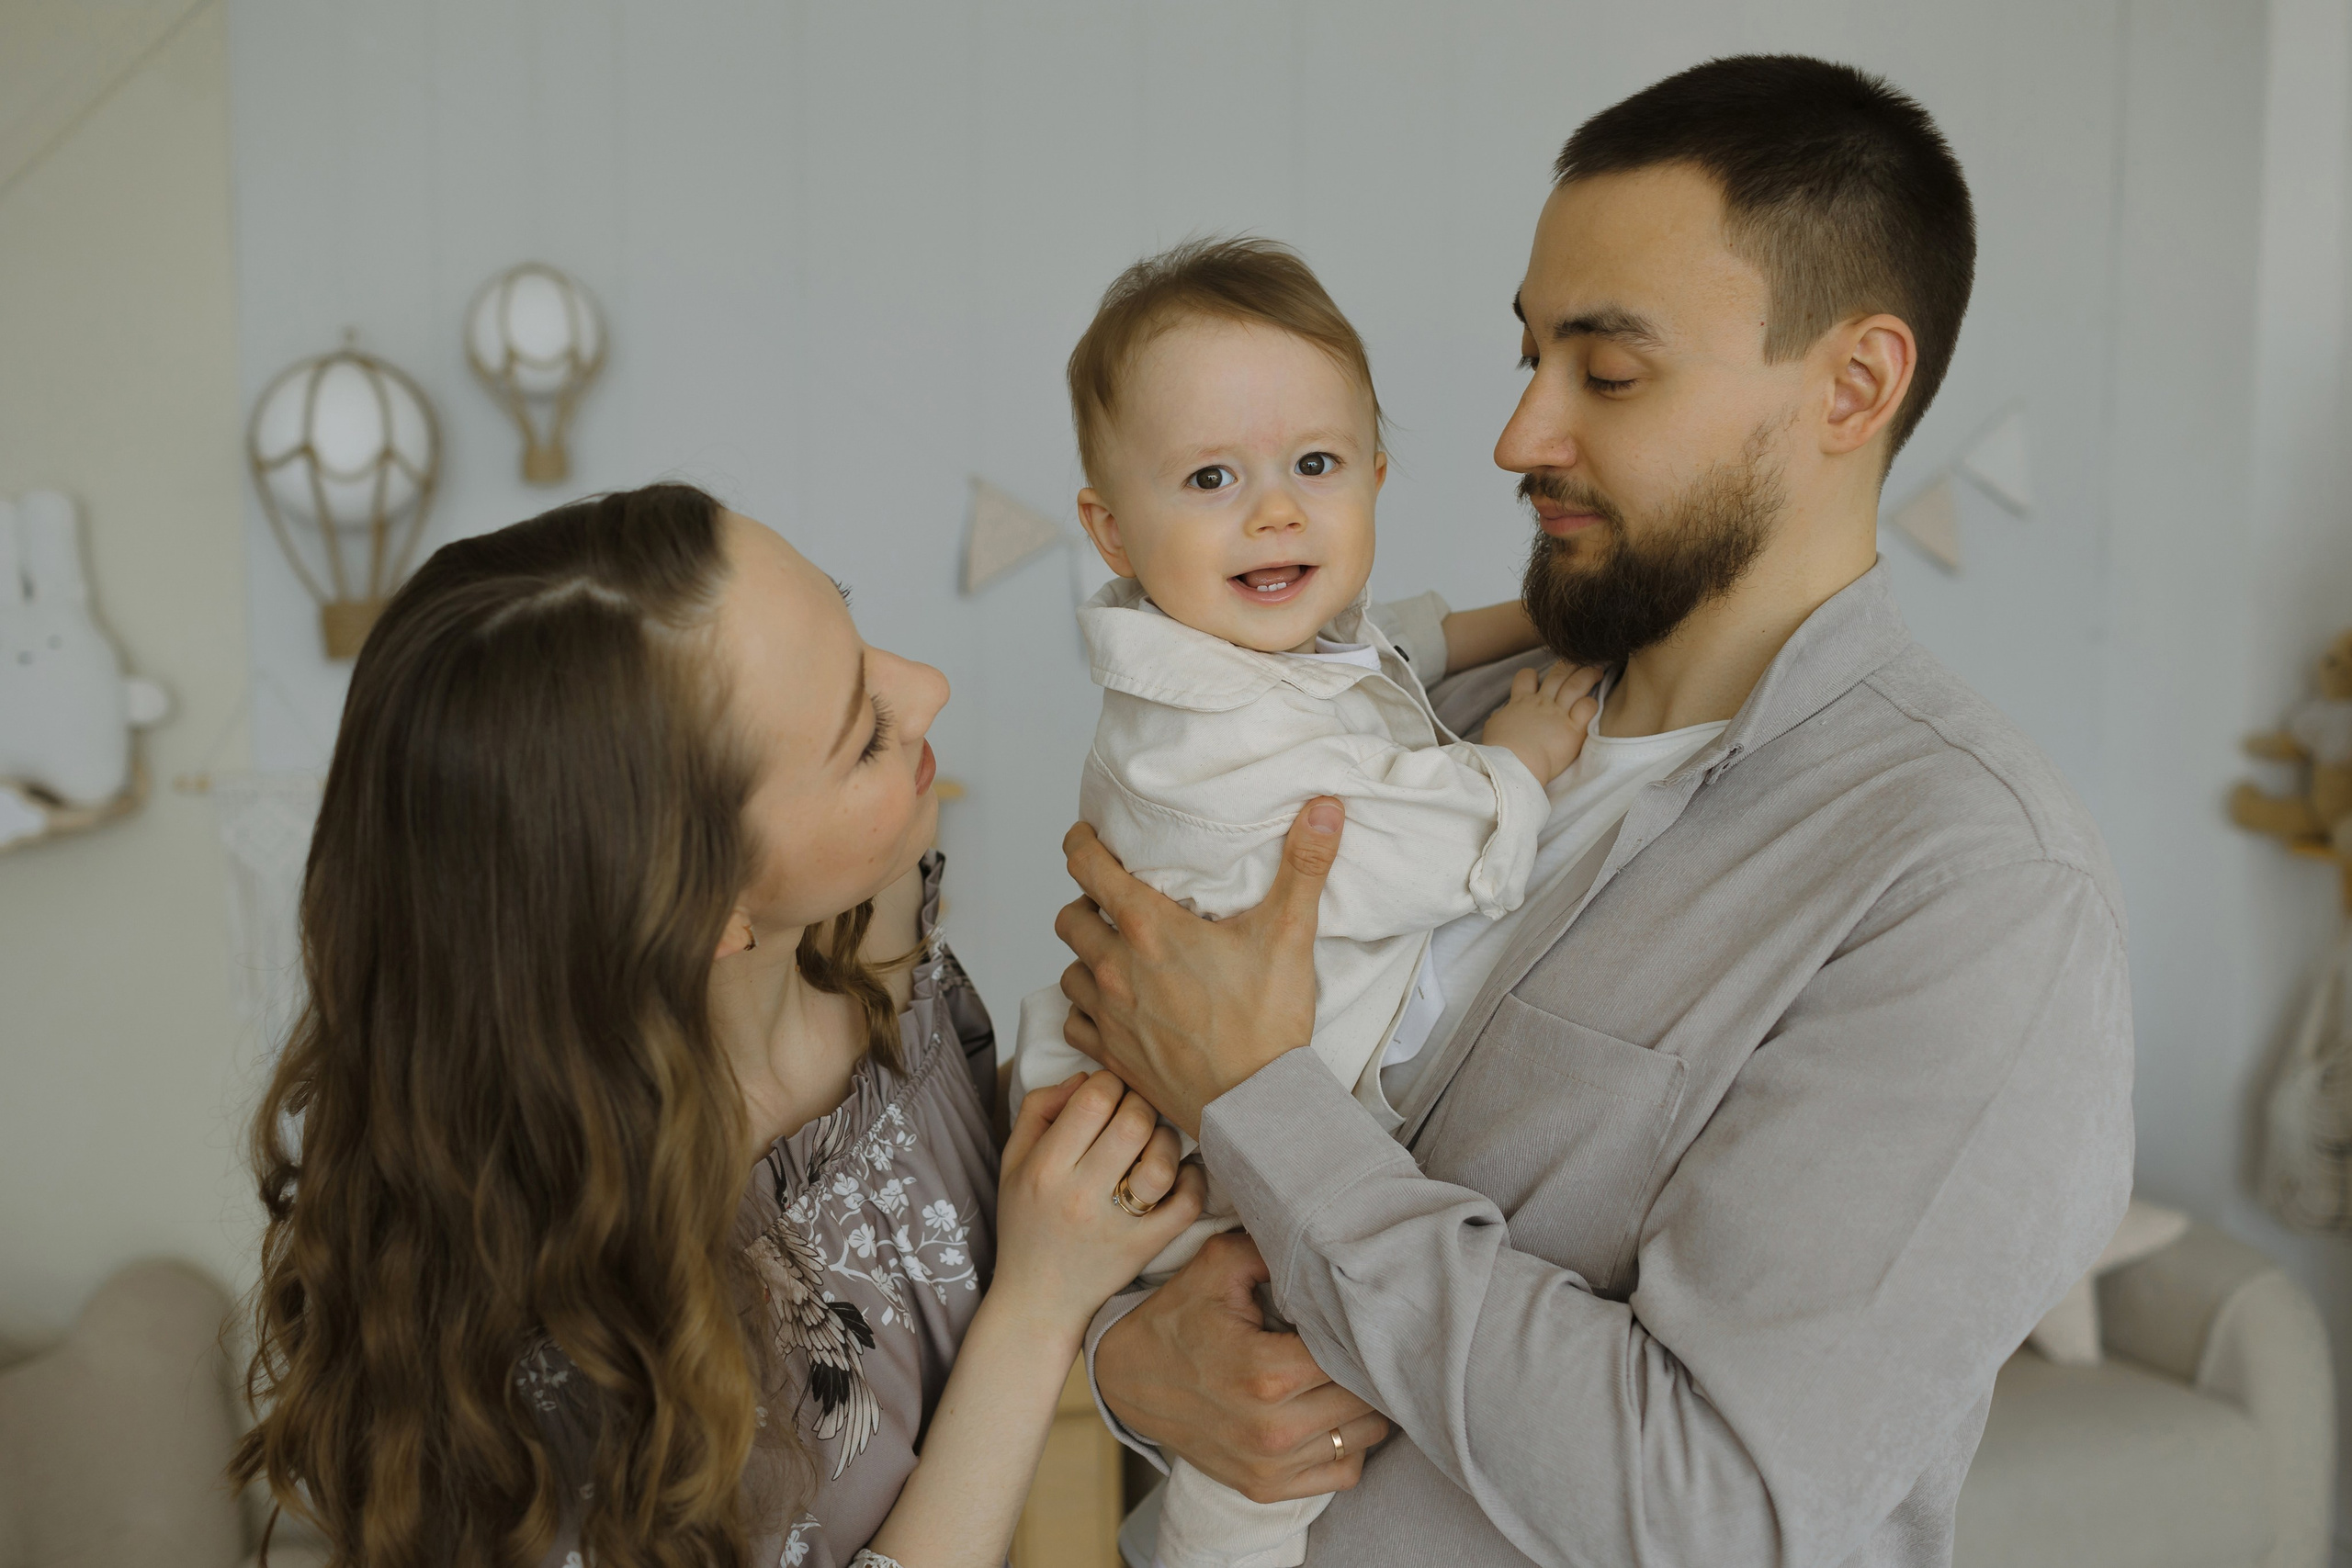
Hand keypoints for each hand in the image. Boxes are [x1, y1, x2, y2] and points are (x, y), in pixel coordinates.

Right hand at [992, 1071, 1205, 1341]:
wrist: (1038, 1300)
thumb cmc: (1026, 1223)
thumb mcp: (1013, 1161)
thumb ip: (1040, 1109)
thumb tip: (1085, 1078)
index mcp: (1046, 1169)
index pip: (1093, 1100)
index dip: (1108, 1084)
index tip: (1107, 1095)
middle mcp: (1081, 1196)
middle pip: (1133, 1122)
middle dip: (1139, 1105)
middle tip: (1133, 1114)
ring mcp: (1118, 1225)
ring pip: (1163, 1162)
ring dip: (1165, 1141)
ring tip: (1152, 1145)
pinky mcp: (1146, 1248)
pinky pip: (1187, 1204)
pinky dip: (1192, 1180)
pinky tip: (1178, 1173)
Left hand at [1055, 798, 1344, 1135]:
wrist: (1256, 1105)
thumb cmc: (1267, 1023)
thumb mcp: (1289, 934)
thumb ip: (1304, 866)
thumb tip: (1324, 807)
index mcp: (1149, 928)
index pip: (1086, 866)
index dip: (1081, 844)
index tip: (1088, 838)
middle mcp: (1115, 967)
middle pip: (1069, 917)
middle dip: (1087, 905)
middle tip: (1114, 906)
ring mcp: (1108, 1014)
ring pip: (1068, 970)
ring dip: (1085, 959)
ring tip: (1114, 958)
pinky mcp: (1111, 1054)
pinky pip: (1074, 1023)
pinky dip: (1086, 1012)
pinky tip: (1114, 1009)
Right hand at [1096, 1233, 1388, 1502]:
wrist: (1127, 1378)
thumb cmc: (1178, 1317)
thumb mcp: (1218, 1264)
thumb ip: (1275, 1249)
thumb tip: (1329, 1246)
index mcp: (1266, 1372)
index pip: (1354, 1355)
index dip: (1362, 1329)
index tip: (1355, 1312)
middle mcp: (1272, 1429)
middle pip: (1366, 1398)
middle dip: (1367, 1365)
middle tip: (1358, 1338)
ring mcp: (1270, 1465)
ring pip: (1365, 1435)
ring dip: (1365, 1404)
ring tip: (1345, 1372)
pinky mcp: (1266, 1488)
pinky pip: (1344, 1471)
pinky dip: (1349, 1443)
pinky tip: (1331, 1411)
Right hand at [1480, 661, 1601, 783]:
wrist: (1512, 765)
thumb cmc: (1498, 751)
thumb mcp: (1493, 729)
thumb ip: (1500, 719)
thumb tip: (1499, 717)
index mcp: (1520, 702)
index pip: (1526, 677)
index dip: (1533, 675)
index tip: (1539, 679)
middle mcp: (1541, 703)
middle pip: (1558, 674)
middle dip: (1569, 665)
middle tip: (1579, 661)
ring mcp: (1558, 714)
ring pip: (1576, 684)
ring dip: (1588, 674)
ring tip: (1597, 670)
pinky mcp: (1573, 729)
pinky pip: (1587, 707)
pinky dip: (1592, 703)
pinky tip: (1593, 704)